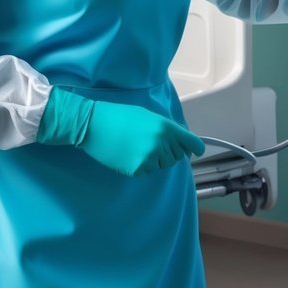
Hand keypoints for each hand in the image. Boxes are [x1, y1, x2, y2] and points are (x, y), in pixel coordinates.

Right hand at [79, 99, 205, 176]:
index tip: (195, 152)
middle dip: (167, 152)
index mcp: (165, 127)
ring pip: (161, 165)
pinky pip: (146, 171)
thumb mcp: (147, 116)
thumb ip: (165, 128)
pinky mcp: (137, 169)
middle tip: (149, 144)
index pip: (192, 143)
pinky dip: (139, 166)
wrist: (92, 124)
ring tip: (135, 147)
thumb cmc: (118, 116)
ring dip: (153, 160)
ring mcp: (150, 157)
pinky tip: (127, 155)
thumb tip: (179, 141)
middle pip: (176, 157)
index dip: (195, 149)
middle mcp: (161, 142)